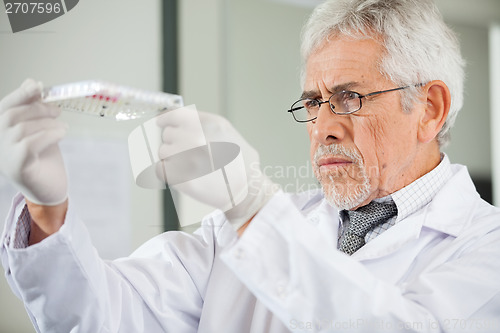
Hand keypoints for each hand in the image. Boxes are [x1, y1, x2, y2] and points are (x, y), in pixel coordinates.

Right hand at [0, 79, 67, 205]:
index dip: (21, 94)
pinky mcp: (16, 168)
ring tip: (63, 127)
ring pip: (22, 128)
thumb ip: (33, 109)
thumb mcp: (39, 129)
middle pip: (11, 115)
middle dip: (38, 108)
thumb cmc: (44, 158)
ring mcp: (3, 156)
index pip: (5, 107)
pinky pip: (29, 144)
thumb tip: (31, 82)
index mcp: (0, 131)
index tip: (39, 86)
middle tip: (58, 110)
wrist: (50, 190)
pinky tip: (62, 133)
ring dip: (48, 123)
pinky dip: (49, 135)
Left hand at [156, 107, 277, 229]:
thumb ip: (203, 122)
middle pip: (168, 134)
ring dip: (172, 157)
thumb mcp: (228, 132)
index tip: (161, 122)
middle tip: (189, 153)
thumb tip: (177, 117)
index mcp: (208, 124)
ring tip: (190, 165)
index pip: (174, 115)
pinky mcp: (180, 177)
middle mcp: (195, 137)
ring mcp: (186, 157)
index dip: (166, 119)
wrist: (246, 190)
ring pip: (163, 151)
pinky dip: (166, 171)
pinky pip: (160, 168)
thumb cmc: (240, 163)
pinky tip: (181, 174)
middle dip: (175, 142)